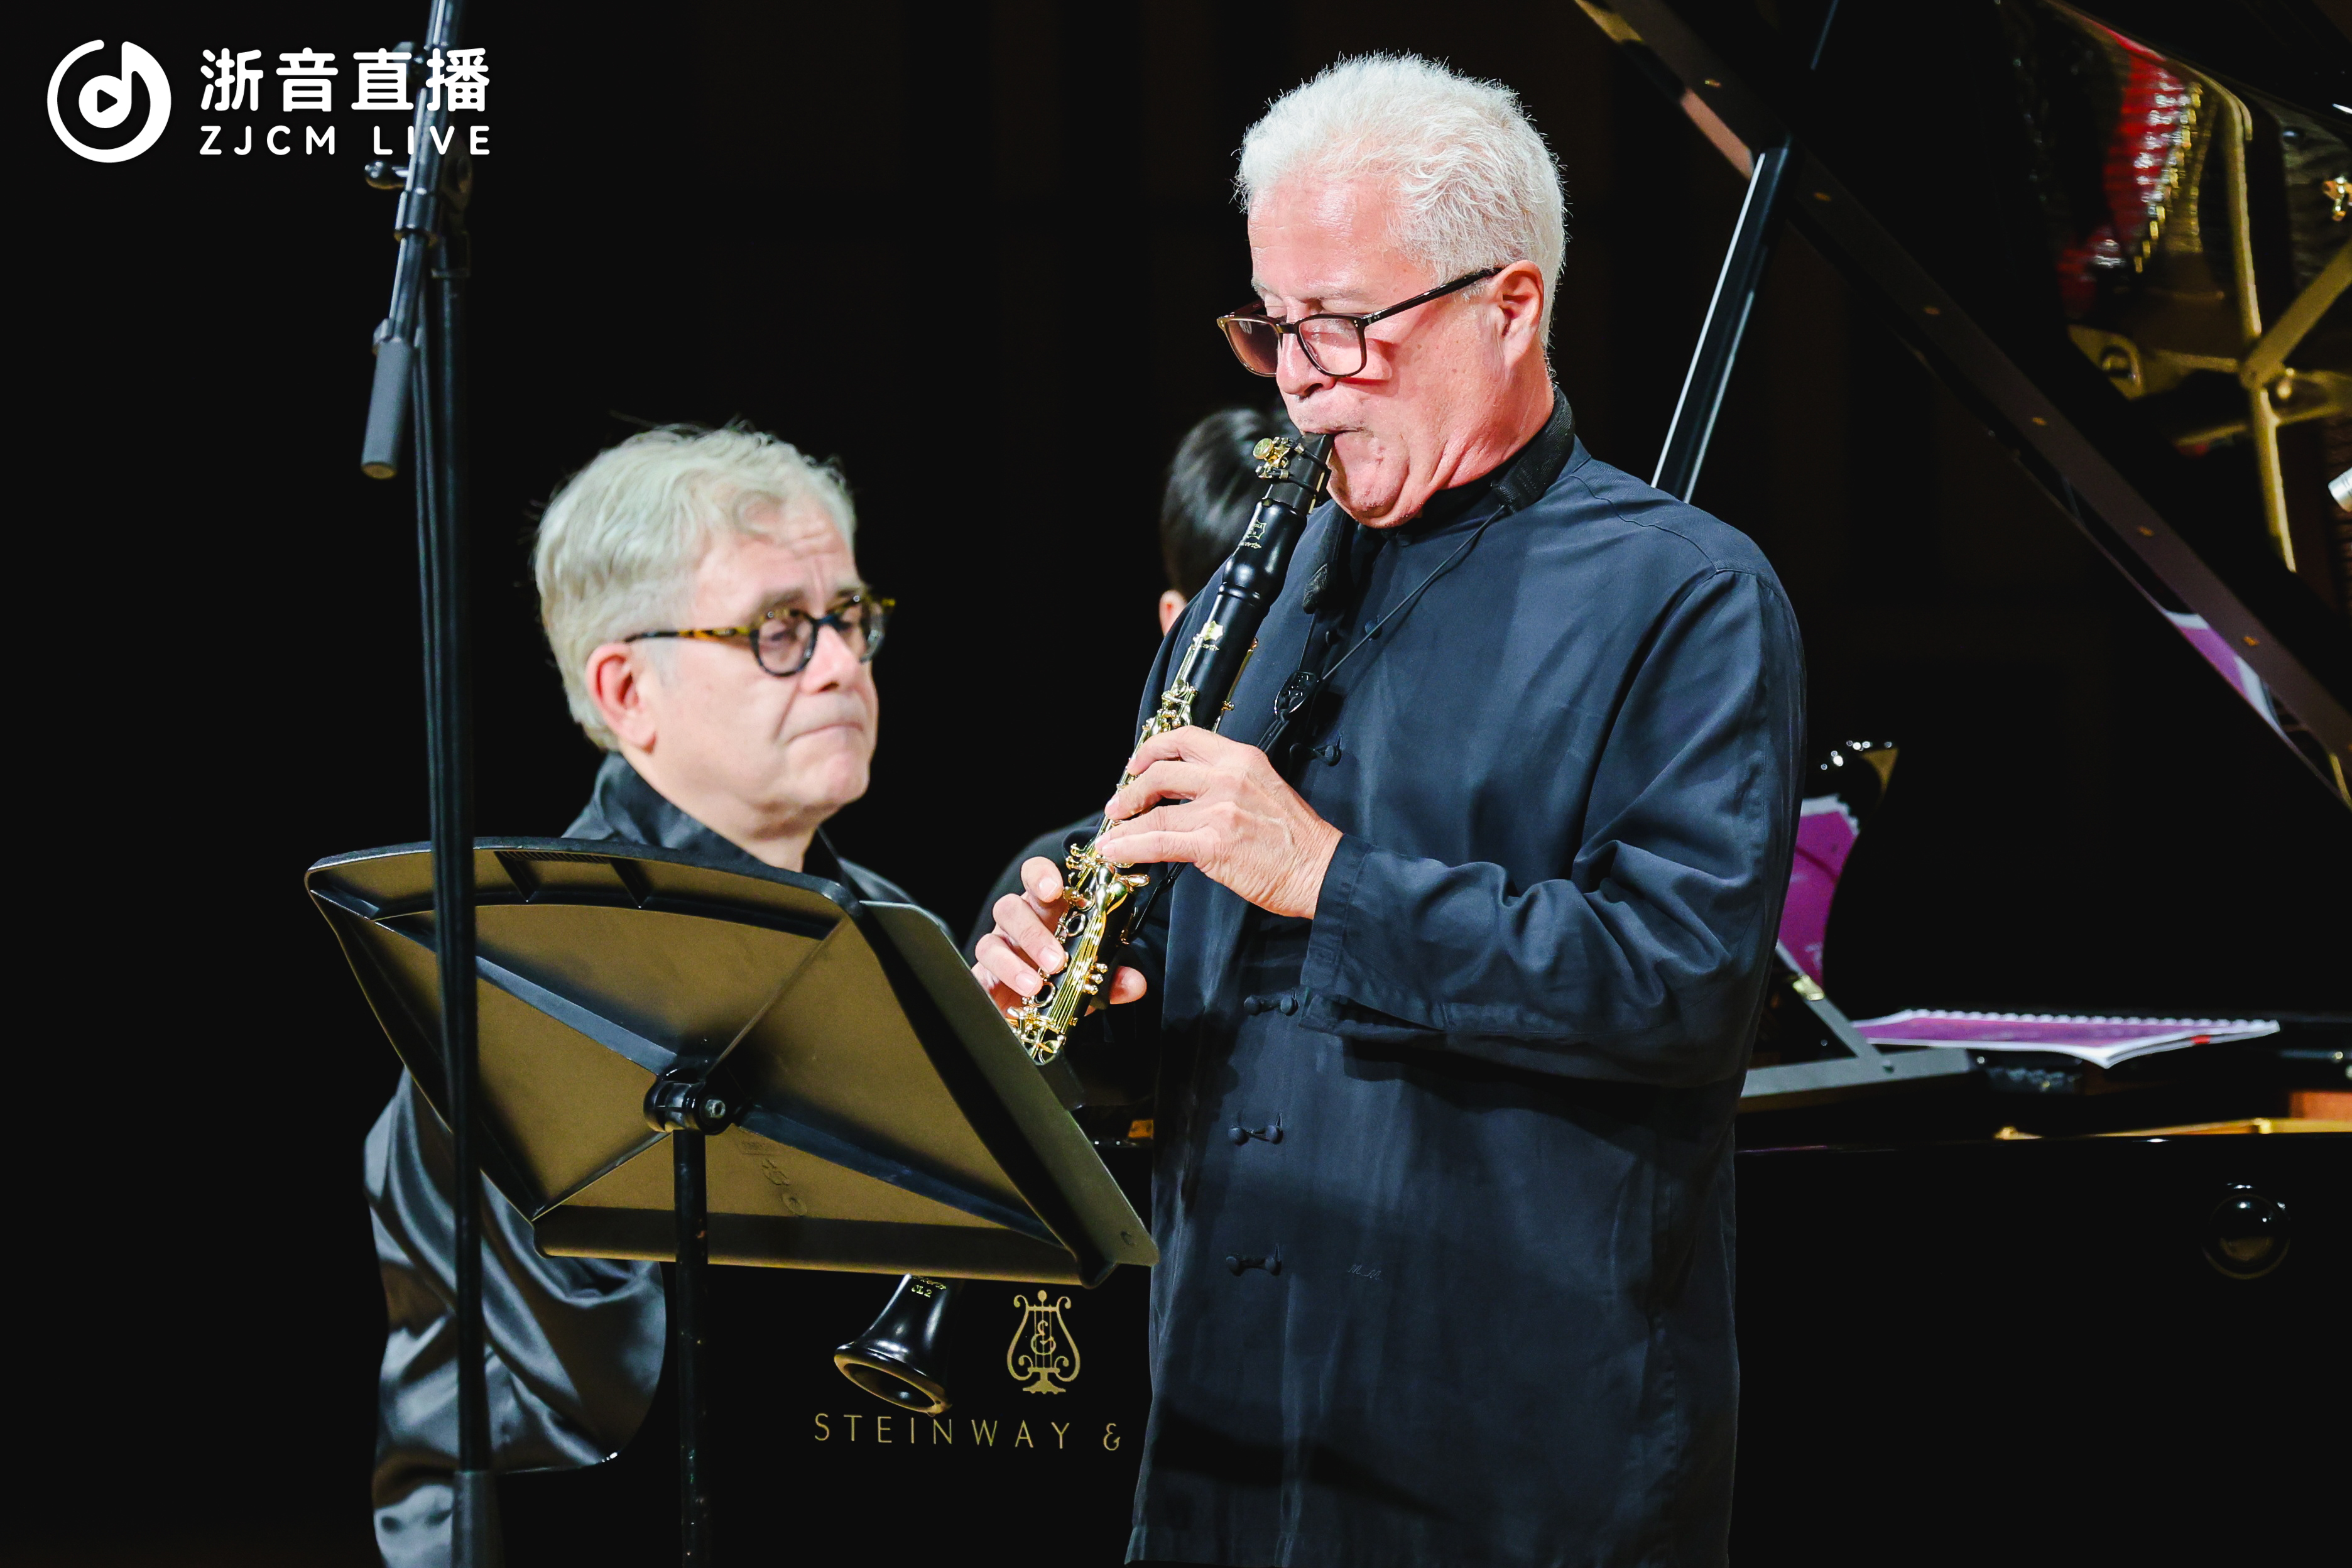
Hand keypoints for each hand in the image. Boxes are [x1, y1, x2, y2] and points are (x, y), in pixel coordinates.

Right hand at [971, 854, 1149, 1016]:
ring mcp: (999, 951)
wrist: (1036, 1019)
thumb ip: (1112, 978)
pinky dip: (992, 987)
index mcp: (1046, 912)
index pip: (1036, 878)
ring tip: (1036, 985)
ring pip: (990, 941)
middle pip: (1010, 909)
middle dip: (1033, 933)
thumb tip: (1134, 982)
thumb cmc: (1063, 981)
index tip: (1054, 890)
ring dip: (1013, 963)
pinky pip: (979, 976)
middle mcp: (1018, 926)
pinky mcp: (984, 979)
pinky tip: (1007, 998)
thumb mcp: (1092, 979)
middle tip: (1056, 960)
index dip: (1041, 877)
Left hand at [1096, 726, 1342, 918]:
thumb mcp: (1264, 789)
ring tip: (1111, 834)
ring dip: (1124, 824)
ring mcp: (1220, 810)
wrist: (1321, 869)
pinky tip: (1116, 851)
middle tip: (1118, 805)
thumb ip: (1227, 782)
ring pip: (1155, 811)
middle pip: (1161, 772)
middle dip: (1131, 789)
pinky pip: (1160, 841)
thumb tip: (1187, 792)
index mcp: (1242, 759)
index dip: (1152, 749)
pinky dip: (1130, 846)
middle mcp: (1228, 778)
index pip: (1185, 739)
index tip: (1136, 764)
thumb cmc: (1297, 838)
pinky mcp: (1214, 844)